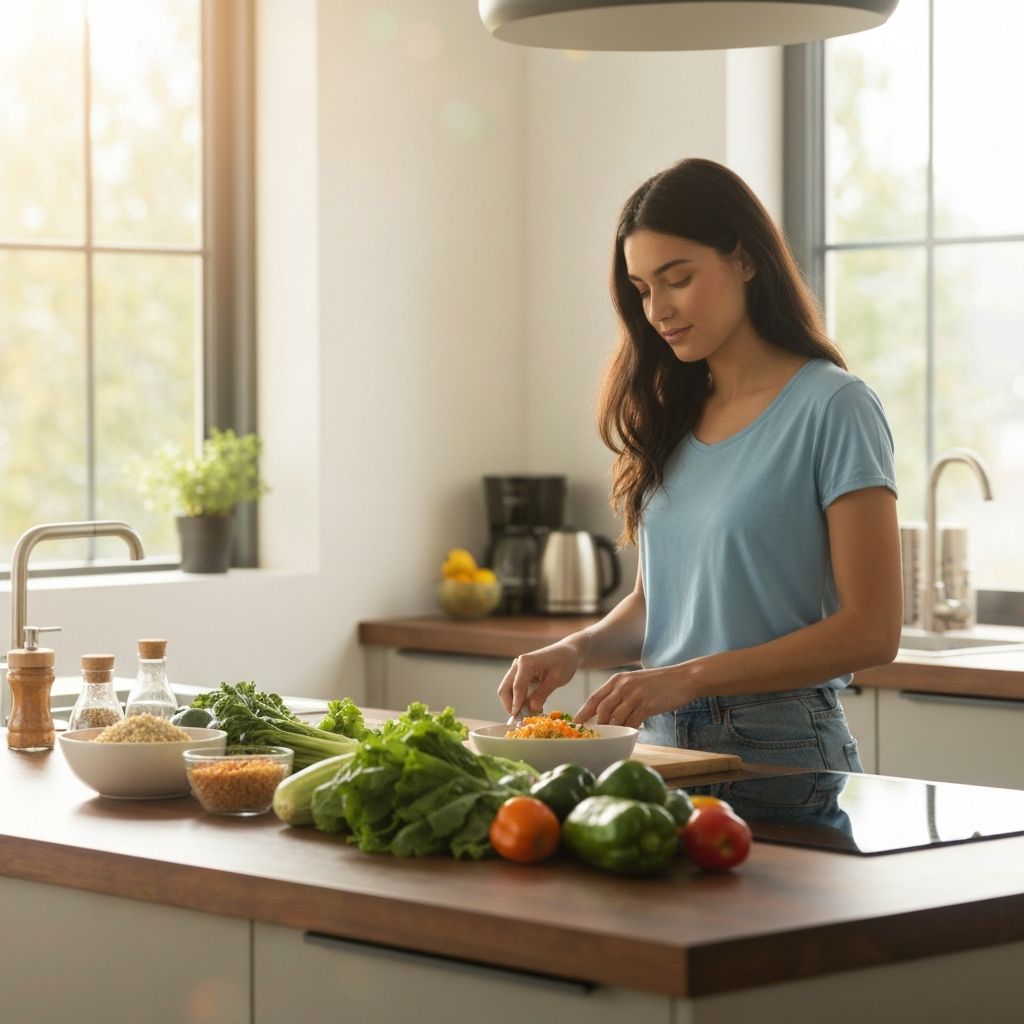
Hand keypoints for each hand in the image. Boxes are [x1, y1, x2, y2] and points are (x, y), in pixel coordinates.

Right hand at [498, 641, 583, 716]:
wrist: (568, 652)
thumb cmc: (565, 662)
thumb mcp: (556, 679)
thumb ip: (543, 693)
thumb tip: (532, 708)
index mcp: (526, 662)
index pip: (517, 686)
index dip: (516, 703)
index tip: (516, 716)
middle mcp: (517, 665)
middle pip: (505, 688)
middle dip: (510, 705)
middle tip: (519, 719)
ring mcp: (518, 670)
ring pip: (508, 690)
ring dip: (515, 703)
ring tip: (527, 715)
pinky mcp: (521, 675)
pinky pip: (515, 689)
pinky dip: (520, 700)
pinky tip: (529, 708)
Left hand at [574, 665, 691, 728]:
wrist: (684, 678)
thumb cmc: (659, 682)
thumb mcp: (634, 682)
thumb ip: (620, 693)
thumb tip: (605, 713)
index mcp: (617, 680)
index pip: (594, 698)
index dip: (583, 712)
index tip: (576, 724)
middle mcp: (622, 686)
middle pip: (601, 710)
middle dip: (597, 726)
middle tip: (595, 737)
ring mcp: (634, 695)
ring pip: (616, 718)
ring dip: (614, 731)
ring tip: (613, 738)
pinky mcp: (646, 705)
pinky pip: (632, 723)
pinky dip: (629, 731)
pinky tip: (630, 735)